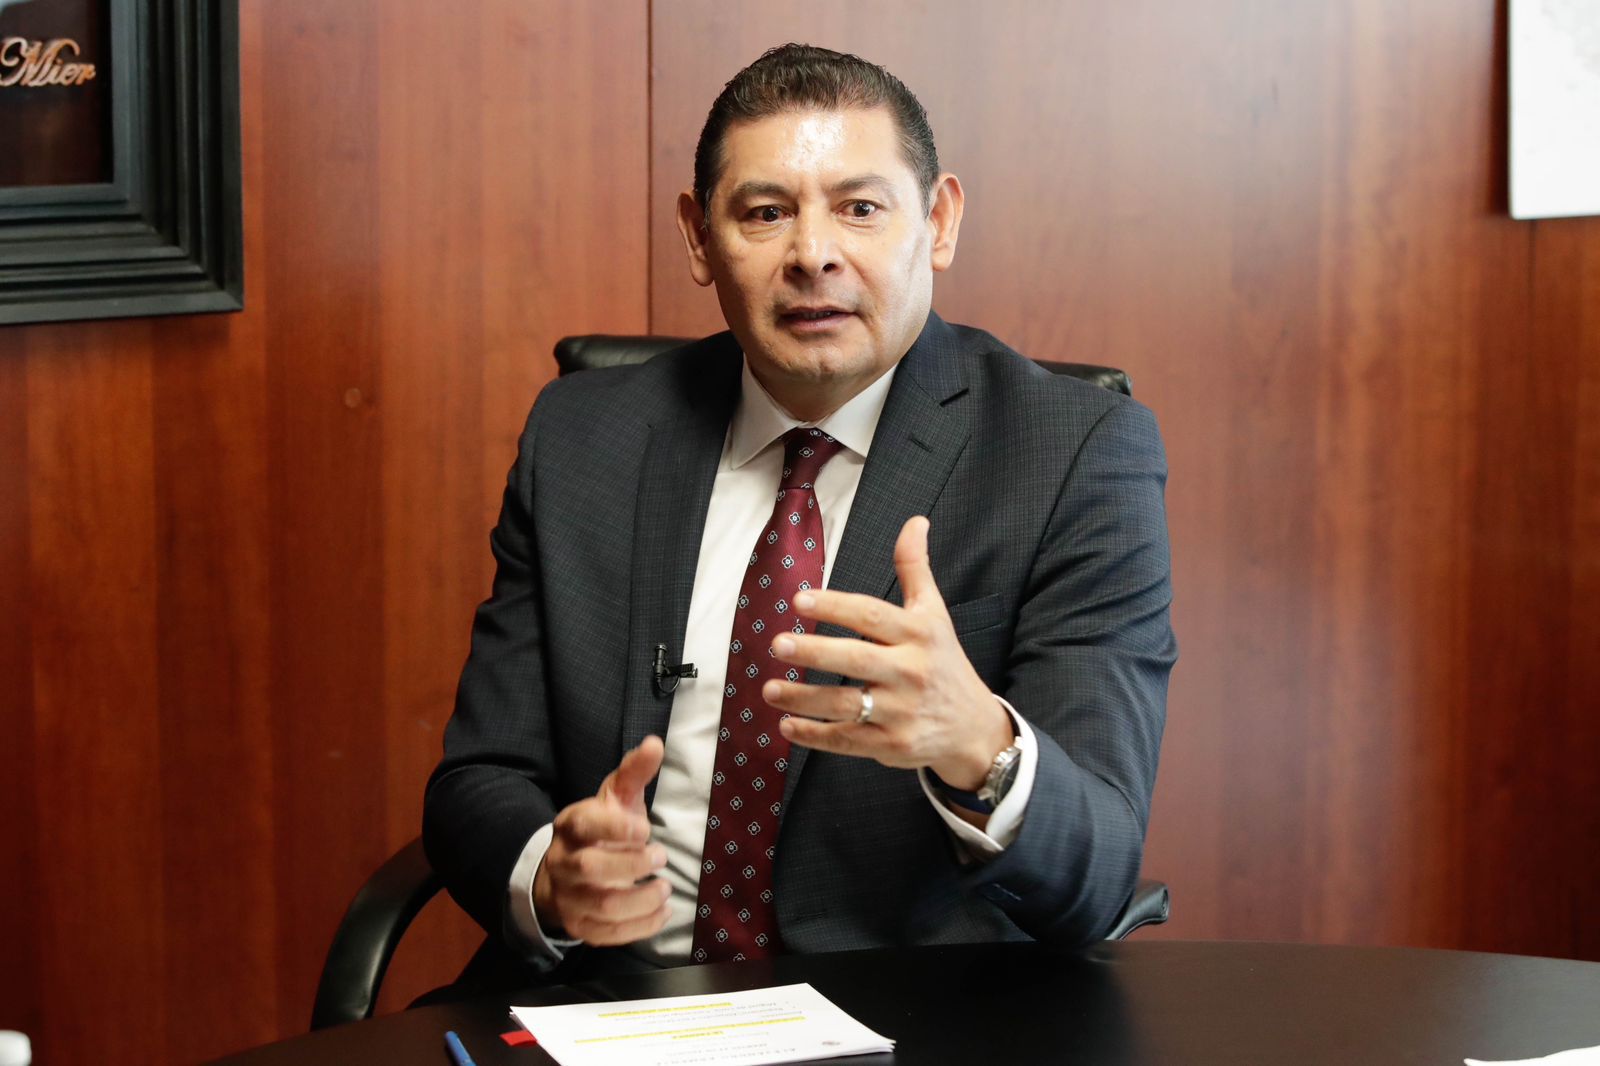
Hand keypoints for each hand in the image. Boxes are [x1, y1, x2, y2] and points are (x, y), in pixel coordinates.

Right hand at [532, 736, 671, 944]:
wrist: (565, 872)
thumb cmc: (600, 829)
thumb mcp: (615, 797)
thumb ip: (634, 772)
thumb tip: (655, 743)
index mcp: (571, 825)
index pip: (583, 824)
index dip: (614, 827)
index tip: (646, 829)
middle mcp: (564, 862)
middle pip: (590, 868)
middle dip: (631, 865)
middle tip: (661, 857)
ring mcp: (569, 897)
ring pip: (601, 905)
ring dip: (640, 900)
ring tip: (665, 889)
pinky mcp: (580, 926)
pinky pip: (607, 934)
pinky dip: (639, 927)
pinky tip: (661, 913)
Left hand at [767, 516, 1014, 789]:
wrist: (973, 728)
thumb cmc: (944, 663)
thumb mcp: (936, 614)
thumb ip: (916, 569)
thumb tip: (915, 522)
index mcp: (919, 634)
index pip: (872, 616)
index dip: (836, 606)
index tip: (799, 600)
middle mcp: (911, 672)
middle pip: (856, 659)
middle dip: (815, 652)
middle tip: (777, 643)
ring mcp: (902, 711)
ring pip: (846, 704)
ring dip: (803, 698)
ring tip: (769, 689)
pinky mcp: (892, 744)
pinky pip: (848, 740)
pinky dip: (815, 736)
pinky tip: (786, 726)